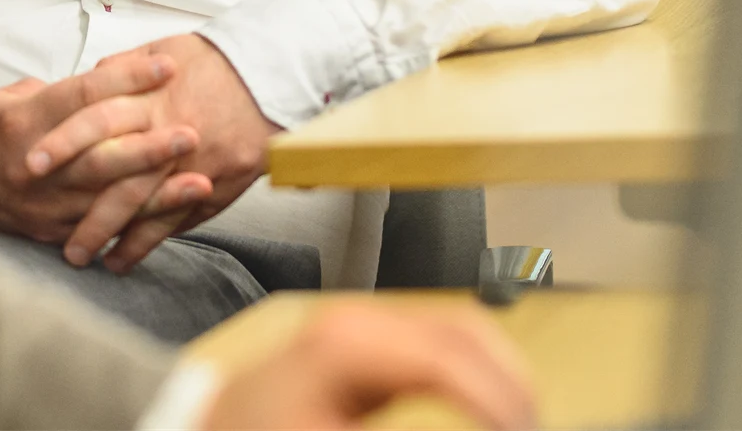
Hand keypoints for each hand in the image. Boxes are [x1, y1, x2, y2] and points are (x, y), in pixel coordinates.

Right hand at [0, 53, 213, 242]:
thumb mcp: (11, 98)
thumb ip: (60, 94)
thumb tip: (108, 81)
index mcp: (24, 122)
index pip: (84, 96)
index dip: (128, 79)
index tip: (166, 67)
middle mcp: (36, 166)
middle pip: (101, 154)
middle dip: (151, 145)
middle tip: (192, 132)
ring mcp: (45, 204)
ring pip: (108, 200)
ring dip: (158, 194)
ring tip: (200, 183)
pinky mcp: (54, 232)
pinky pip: (102, 232)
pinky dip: (140, 227)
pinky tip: (172, 222)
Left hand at [27, 34, 275, 270]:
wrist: (270, 76)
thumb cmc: (212, 63)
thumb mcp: (161, 51)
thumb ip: (120, 74)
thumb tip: (84, 83)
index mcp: (149, 96)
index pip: (95, 119)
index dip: (61, 142)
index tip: (30, 165)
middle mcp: (167, 133)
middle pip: (115, 174)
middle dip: (78, 204)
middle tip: (41, 227)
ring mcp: (191, 164)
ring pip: (142, 206)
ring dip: (107, 233)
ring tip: (75, 255)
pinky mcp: (213, 186)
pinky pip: (174, 221)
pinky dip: (145, 243)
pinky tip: (120, 259)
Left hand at [199, 302, 536, 430]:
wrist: (208, 429)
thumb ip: (411, 422)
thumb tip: (475, 414)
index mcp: (345, 344)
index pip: (450, 357)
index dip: (498, 399)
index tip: (522, 427)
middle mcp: (357, 321)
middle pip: (465, 331)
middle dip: (510, 383)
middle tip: (532, 422)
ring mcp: (360, 325)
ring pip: (460, 331)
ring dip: (498, 376)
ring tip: (517, 417)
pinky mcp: (365, 342)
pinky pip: (439, 344)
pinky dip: (474, 373)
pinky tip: (489, 408)